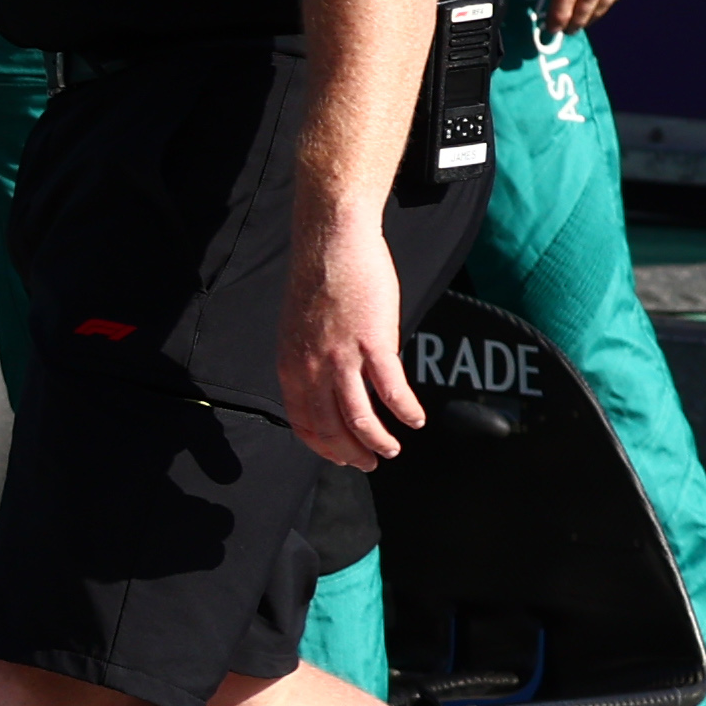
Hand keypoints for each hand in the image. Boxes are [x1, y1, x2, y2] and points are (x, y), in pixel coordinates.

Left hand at [279, 207, 419, 472]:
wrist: (331, 240)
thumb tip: (329, 384)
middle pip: (329, 427)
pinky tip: (416, 419)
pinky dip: (405, 410)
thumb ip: (311, 358)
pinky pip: (390, 389)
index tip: (340, 459)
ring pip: (358, 417)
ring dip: (377, 441)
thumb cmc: (320, 281)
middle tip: (369, 465)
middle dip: (350, 453)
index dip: (323, 446)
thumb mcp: (301, 328)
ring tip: (392, 451)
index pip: (302, 420)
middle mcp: (310, 365)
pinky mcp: (372, 342)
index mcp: (290, 362)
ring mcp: (340, 355)